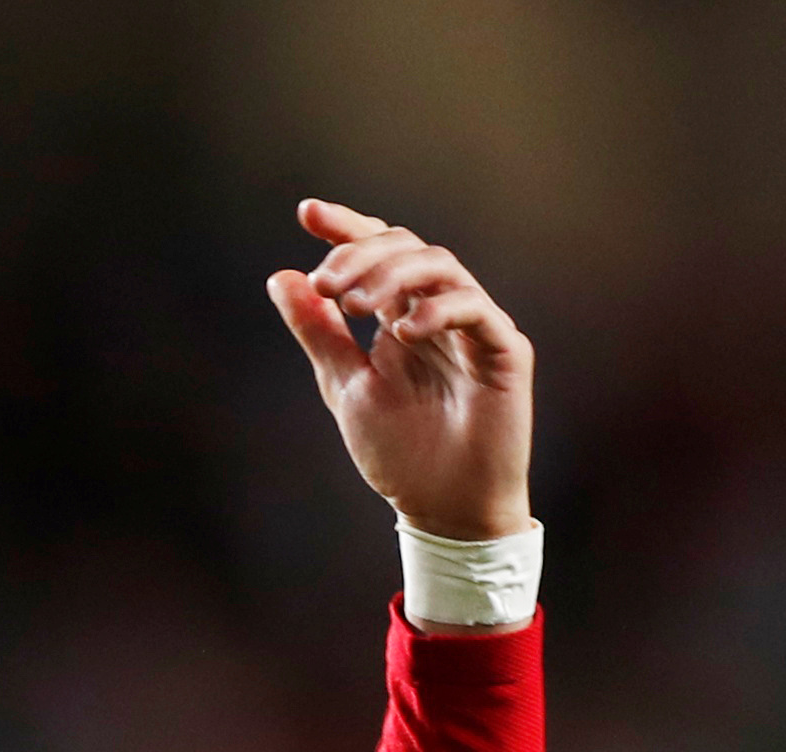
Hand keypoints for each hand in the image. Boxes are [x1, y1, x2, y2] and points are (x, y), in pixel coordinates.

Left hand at [266, 199, 531, 540]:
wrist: (441, 506)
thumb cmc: (400, 451)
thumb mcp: (345, 385)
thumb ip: (318, 332)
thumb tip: (282, 278)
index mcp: (399, 316)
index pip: (378, 253)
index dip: (346, 227)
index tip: (307, 212)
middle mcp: (438, 313)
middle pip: (407, 247)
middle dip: (361, 253)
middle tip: (325, 283)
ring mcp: (474, 328)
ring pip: (442, 267)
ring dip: (392, 275)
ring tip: (353, 305)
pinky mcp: (504, 352)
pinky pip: (477, 312)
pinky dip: (438, 311)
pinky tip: (401, 332)